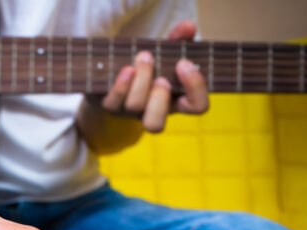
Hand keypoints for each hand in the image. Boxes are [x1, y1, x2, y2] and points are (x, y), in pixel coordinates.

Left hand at [93, 20, 208, 132]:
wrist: (115, 72)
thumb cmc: (149, 66)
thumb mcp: (166, 51)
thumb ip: (179, 39)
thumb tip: (188, 27)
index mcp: (176, 100)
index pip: (198, 106)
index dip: (195, 88)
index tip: (184, 64)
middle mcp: (151, 111)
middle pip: (155, 124)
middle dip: (159, 98)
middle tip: (161, 77)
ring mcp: (128, 111)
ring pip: (134, 108)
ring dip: (142, 82)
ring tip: (144, 57)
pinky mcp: (109, 103)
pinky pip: (112, 102)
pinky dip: (121, 85)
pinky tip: (127, 68)